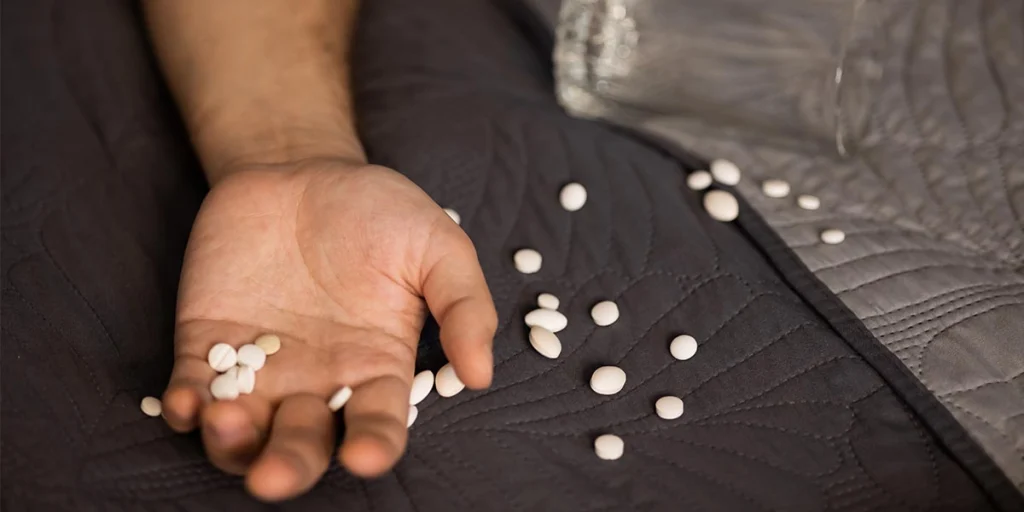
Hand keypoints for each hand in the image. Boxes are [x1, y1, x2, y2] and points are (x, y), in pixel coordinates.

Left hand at [160, 159, 496, 500]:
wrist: (301, 168)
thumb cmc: (378, 210)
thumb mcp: (437, 245)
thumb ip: (463, 305)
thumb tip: (480, 374)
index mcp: (376, 367)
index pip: (378, 424)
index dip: (373, 447)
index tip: (363, 455)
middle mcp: (317, 381)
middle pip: (304, 445)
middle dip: (289, 466)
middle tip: (273, 474)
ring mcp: (259, 367)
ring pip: (243, 434)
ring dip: (231, 445)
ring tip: (227, 422)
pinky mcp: (206, 345)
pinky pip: (192, 392)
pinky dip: (185, 408)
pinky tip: (187, 402)